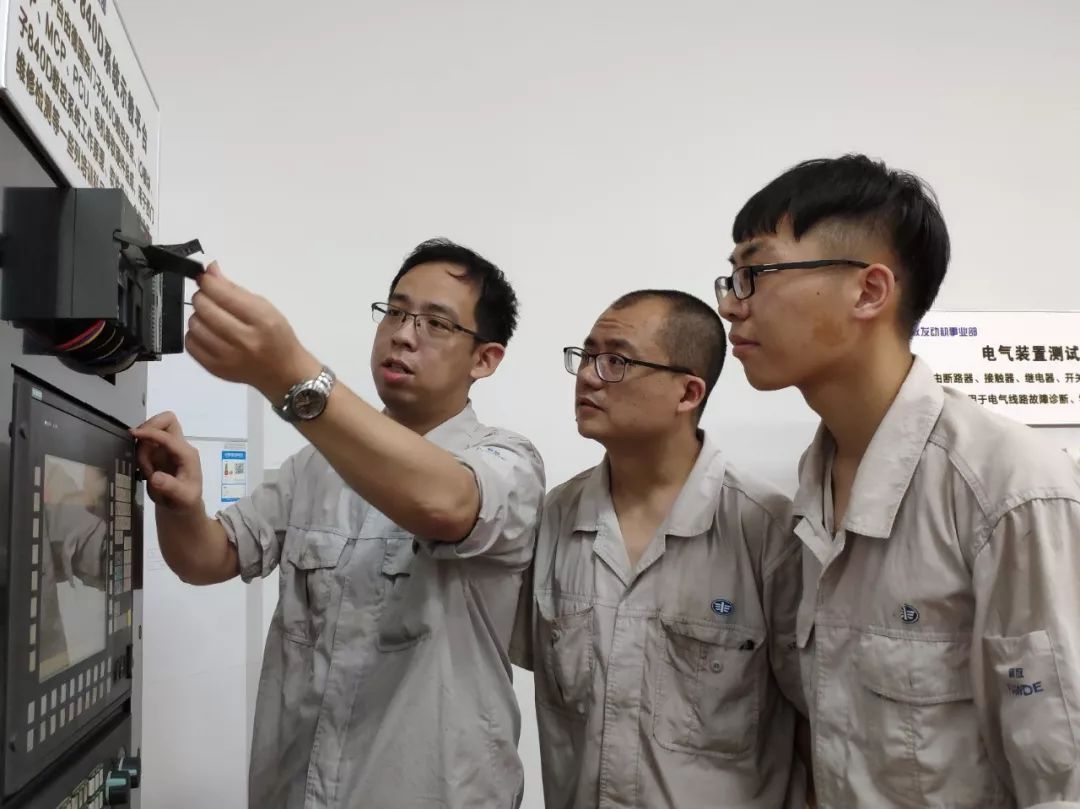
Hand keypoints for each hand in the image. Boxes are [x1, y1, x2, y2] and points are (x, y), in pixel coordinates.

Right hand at [130, 411, 203, 513]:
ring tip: (146, 470)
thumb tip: (156, 477)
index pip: (169, 436)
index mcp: (187, 454)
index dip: (151, 433)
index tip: (134, 434)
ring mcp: (168, 448)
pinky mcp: (158, 452)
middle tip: (140, 448)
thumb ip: (170, 487)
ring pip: (152, 431)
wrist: (181, 506)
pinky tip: (144, 470)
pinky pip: (145, 442)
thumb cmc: (185, 501)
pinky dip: (140, 451)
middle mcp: (179, 447)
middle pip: (167, 420)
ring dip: (142, 445)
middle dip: (149, 428)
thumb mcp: (182, 498)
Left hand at [186, 262, 320, 400]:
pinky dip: (195, 334)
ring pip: (194, 325)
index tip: (206, 279)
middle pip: (205, 308)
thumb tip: (210, 271)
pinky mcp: (215, 369)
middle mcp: (244, 340)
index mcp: (262, 320)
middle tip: (210, 299)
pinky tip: (207, 333)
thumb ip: (235, 289)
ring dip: (199, 316)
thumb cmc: (277, 336)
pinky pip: (190, 344)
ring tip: (211, 318)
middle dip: (202, 297)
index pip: (223, 294)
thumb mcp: (265, 308)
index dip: (208, 282)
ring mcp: (228, 357)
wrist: (282, 372)